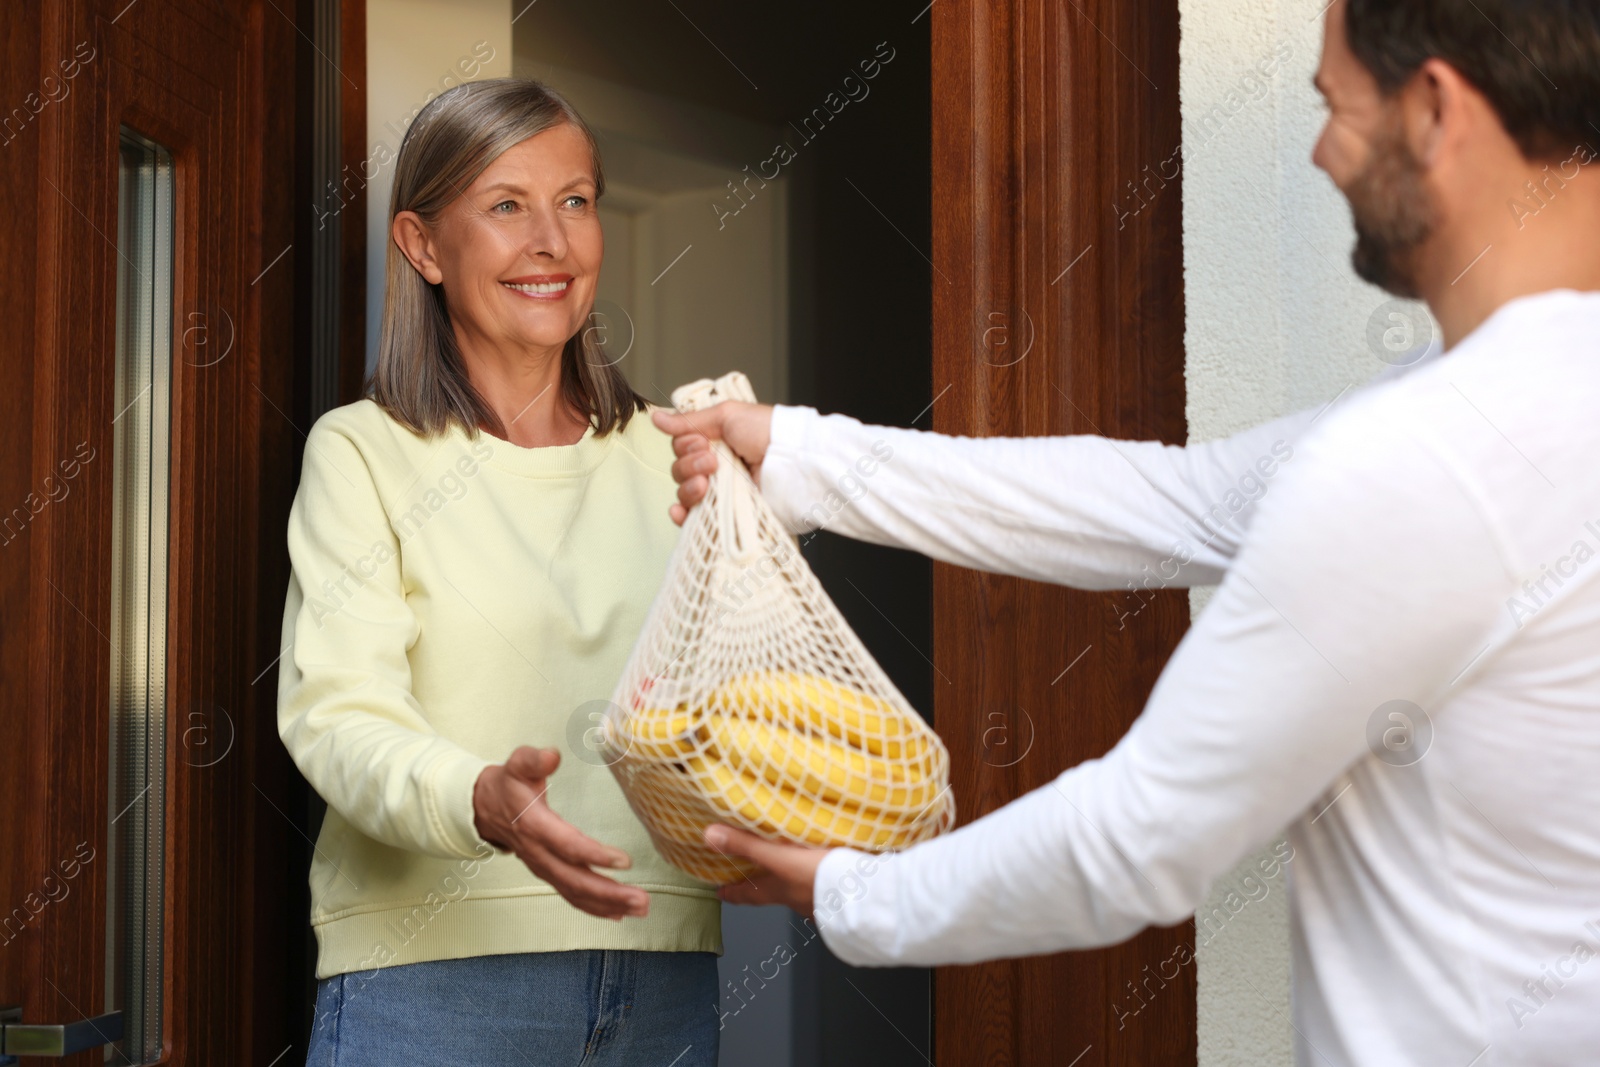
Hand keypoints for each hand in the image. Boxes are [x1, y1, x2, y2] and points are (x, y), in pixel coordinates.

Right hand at [473, 746, 648, 920]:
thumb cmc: (508, 783)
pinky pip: (570, 895)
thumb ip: (534, 760)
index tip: (623, 861)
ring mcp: (542, 866)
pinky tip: (618, 913)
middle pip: (574, 879)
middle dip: (609, 892)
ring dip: (608, 904)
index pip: (567, 845)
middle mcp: (538, 852)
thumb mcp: (517, 763)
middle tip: (641, 899)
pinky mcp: (547, 873)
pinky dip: (594, 908)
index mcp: (534, 824)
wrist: (483, 807)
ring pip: (574, 892)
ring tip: (640, 908)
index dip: (594, 855)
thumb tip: (552, 756)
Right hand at [651, 402, 773, 524]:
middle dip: (690, 464)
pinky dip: (682, 515)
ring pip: (684, 492)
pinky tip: (681, 511)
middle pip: (679, 469)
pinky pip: (693, 518)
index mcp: (715, 442)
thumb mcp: (727, 415)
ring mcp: (720, 491)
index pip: (681, 447)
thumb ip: (689, 421)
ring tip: (707, 482)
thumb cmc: (766, 433)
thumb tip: (657, 418)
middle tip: (713, 461)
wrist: (791, 463)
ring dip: (688, 486)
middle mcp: (715, 466)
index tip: (703, 442)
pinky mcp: (726, 513)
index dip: (686, 446)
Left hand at [704, 823, 829, 914]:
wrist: (861, 894)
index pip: (747, 894)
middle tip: (750, 878)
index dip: (731, 893)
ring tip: (790, 866)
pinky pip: (823, 888)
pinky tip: (828, 871)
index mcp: (777, 890)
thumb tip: (708, 836)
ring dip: (791, 881)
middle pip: (771, 894)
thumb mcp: (778, 857)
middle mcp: (795, 899)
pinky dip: (820, 880)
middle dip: (760, 887)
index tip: (718, 893)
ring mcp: (818, 901)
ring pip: (797, 891)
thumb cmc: (817, 875)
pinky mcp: (840, 895)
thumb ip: (746, 845)